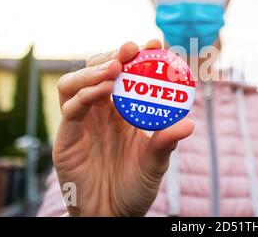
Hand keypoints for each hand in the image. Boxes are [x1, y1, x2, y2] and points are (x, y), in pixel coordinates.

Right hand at [52, 40, 193, 215]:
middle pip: (98, 71)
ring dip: (95, 70)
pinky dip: (85, 94)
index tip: (157, 43)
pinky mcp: (67, 137)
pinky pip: (70, 108)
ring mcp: (82, 122)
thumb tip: (189, 123)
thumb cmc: (136, 186)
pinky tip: (104, 88)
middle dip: (115, 55)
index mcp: (122, 111)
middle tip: (134, 48)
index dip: (140, 57)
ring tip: (117, 66)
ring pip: (75, 82)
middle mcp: (100, 111)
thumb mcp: (156, 162)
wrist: (114, 215)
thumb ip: (167, 142)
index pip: (127, 75)